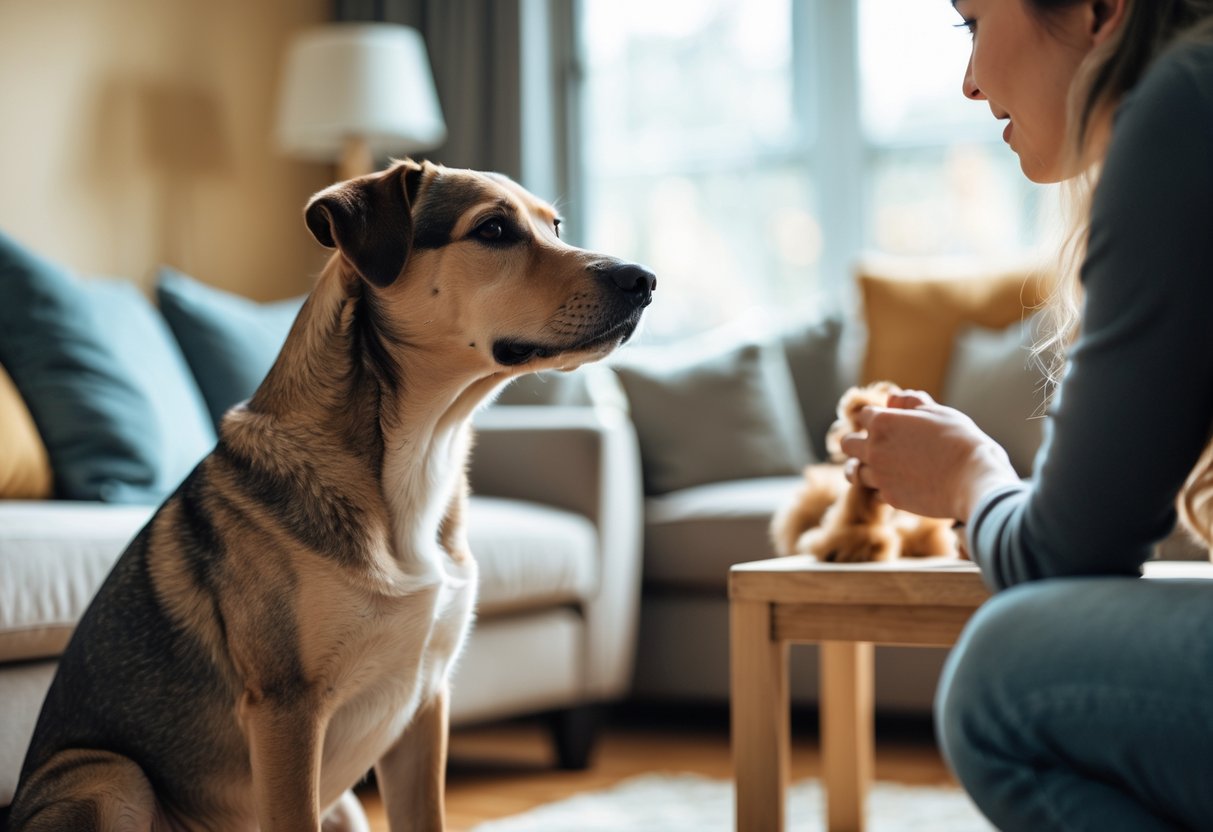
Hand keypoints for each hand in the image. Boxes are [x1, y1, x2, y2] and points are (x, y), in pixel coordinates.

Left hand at [838, 390, 1018, 521]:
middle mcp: (874, 449)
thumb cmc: (960, 441)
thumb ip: (911, 403)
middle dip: (858, 442)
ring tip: (880, 467)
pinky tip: (900, 484)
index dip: (876, 417)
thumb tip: (892, 397)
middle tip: (875, 445)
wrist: (974, 480)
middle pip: (847, 444)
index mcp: (883, 423)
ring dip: (864, 468)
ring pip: (854, 472)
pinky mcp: (890, 498)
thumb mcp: (938, 412)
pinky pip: (875, 491)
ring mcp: (879, 475)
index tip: (887, 422)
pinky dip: (883, 487)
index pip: (863, 415)